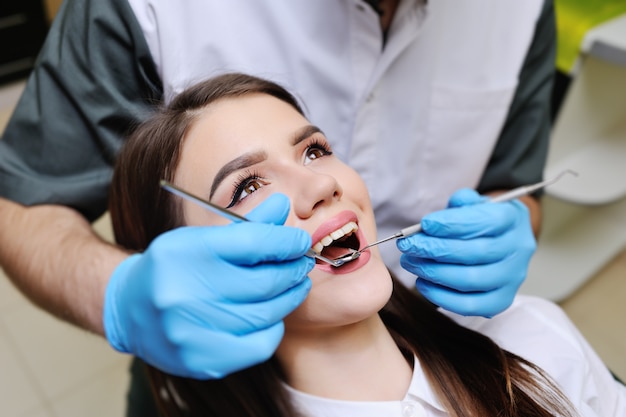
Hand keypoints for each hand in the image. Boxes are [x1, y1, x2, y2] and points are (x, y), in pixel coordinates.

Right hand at [103, 194, 313, 378]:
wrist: (130, 310)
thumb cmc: (175, 268)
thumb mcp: (202, 239)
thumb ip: (245, 225)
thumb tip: (282, 205)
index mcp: (184, 252)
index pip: (251, 241)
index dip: (285, 242)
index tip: (301, 243)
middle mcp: (182, 292)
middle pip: (263, 282)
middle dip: (292, 271)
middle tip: (302, 264)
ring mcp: (189, 330)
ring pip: (265, 314)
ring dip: (289, 298)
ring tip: (295, 286)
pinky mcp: (199, 360)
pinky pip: (258, 345)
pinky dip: (273, 328)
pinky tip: (272, 315)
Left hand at [397, 188, 535, 316]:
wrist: (500, 240)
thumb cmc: (480, 220)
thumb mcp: (474, 202)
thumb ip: (462, 202)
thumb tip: (450, 208)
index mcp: (513, 219)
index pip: (485, 222)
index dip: (452, 224)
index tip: (425, 224)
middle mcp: (518, 250)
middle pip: (475, 253)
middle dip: (435, 249)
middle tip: (407, 245)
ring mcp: (511, 278)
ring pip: (470, 280)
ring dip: (433, 272)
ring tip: (410, 261)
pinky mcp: (501, 301)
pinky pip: (469, 306)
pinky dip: (441, 296)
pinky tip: (422, 282)